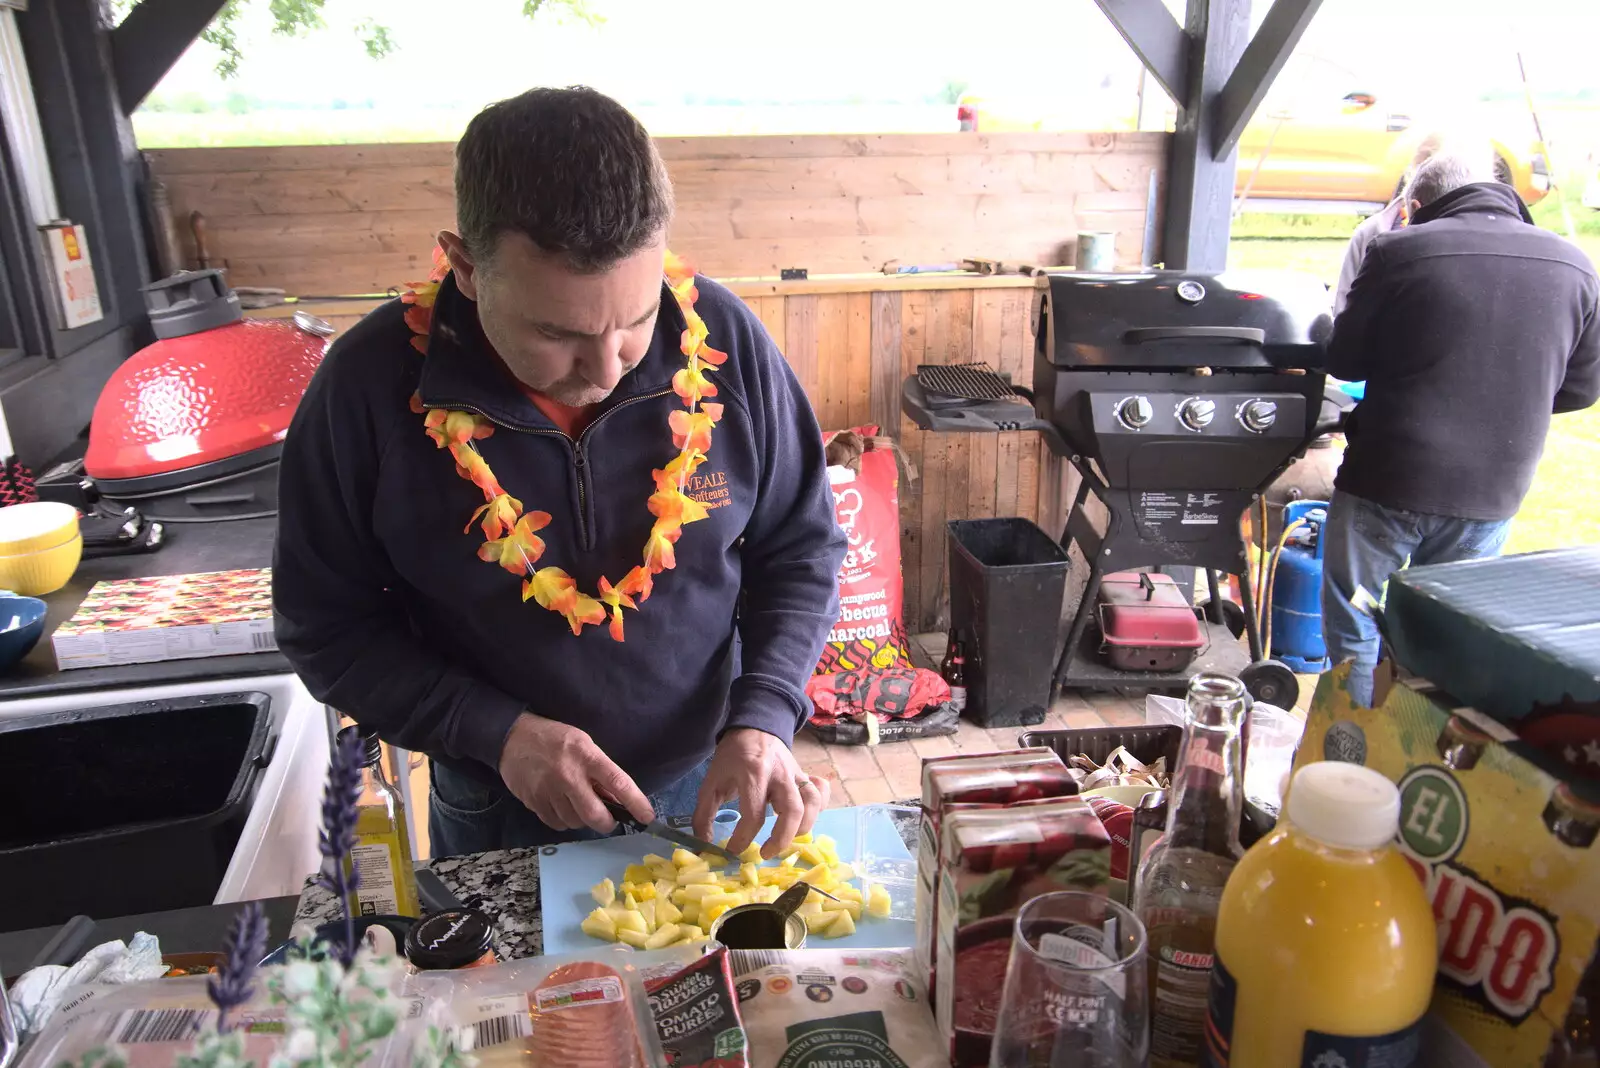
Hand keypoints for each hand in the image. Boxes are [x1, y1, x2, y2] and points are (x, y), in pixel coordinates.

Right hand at [497, 713, 653, 833]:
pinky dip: (565, 821)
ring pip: (575, 822)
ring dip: (584, 820)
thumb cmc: (555, 738)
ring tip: (580, 805)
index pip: (618, 782)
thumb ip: (600, 771)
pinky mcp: (533, 802)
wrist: (512, 737)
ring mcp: (549, 790)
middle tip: (609, 820)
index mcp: (586, 756)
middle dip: (607, 823)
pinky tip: (563, 807)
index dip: (636, 802)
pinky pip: (556, 824)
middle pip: (594, 814)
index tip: (647, 816)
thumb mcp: (584, 744)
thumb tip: (618, 800)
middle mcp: (568, 775)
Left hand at [693, 728, 828, 858]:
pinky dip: (819, 809)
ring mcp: (796, 774)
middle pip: (792, 811)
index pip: (754, 815)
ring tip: (784, 840)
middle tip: (765, 853)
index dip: (743, 839)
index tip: (733, 851)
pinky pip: (820, 793)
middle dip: (781, 839)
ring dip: (802, 828)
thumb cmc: (732, 756)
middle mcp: (779, 775)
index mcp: (752, 775)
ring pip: (811, 803)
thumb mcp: (711, 781)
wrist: (755, 726)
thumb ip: (704, 814)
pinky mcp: (804, 776)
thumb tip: (704, 844)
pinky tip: (805, 818)